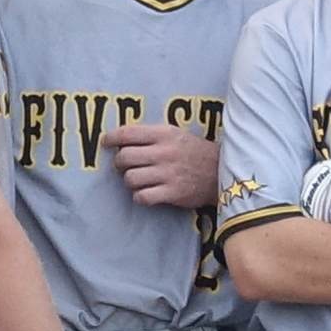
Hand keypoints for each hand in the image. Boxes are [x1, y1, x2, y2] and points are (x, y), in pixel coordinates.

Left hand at [106, 119, 221, 209]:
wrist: (224, 173)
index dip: (111, 138)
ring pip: (130, 178)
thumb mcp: (177, 135)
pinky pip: (142, 197)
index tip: (105, 143)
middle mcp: (165, 152)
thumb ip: (152, 136)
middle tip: (125, 165)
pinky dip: (140, 196)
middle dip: (119, 163)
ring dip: (130, 181)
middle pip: (124, 158)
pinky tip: (147, 193)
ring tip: (138, 180)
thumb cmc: (196, 152)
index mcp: (165, 134)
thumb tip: (121, 140)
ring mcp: (168, 174)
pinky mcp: (173, 193)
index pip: (128, 133)